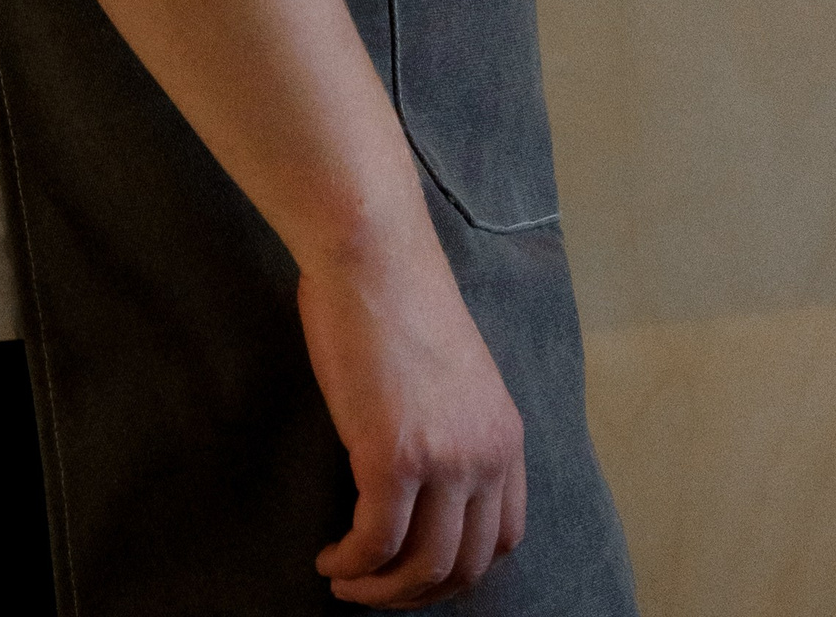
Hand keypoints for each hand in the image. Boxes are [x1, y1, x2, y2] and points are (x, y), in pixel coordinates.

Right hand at [299, 220, 526, 605]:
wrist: (373, 253)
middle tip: (374, 589)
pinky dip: (351, 565)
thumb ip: (450, 427)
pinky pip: (375, 543)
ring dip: (380, 591)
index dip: (457, 567)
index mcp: (505, 433)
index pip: (502, 535)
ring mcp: (444, 459)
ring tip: (346, 583)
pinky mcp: (393, 457)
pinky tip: (330, 558)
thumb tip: (418, 477)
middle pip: (464, 564)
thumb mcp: (451, 375)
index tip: (416, 570)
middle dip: (416, 593)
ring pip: (422, 567)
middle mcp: (486, 453)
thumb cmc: (397, 297)